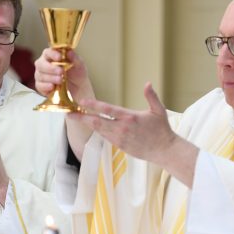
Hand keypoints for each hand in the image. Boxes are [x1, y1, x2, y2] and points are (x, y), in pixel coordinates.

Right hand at [34, 48, 95, 101]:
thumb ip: (75, 58)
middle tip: (61, 71)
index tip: (59, 57)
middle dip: (50, 68)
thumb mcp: (79, 66)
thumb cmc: (77, 74)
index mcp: (52, 56)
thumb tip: (70, 52)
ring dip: (50, 78)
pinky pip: (39, 85)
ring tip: (60, 80)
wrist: (79, 90)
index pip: (47, 52)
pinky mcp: (41, 87)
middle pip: (40, 64)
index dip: (52, 54)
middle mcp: (44, 64)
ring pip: (40, 75)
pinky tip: (52, 86)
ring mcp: (41, 76)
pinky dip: (45, 86)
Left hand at [69, 83, 198, 185]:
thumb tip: (147, 83)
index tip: (81, 102)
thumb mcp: (158, 111)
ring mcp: (119, 139)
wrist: (164, 151)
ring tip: (75, 117)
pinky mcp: (120, 146)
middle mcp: (122, 129)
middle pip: (97, 122)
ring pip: (98, 130)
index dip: (93, 106)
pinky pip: (105, 136)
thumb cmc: (162, 130)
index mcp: (130, 118)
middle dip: (81, 118)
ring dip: (87, 123)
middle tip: (68, 113)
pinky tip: (90, 125)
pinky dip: (97, 130)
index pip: (108, 110)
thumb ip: (151, 96)